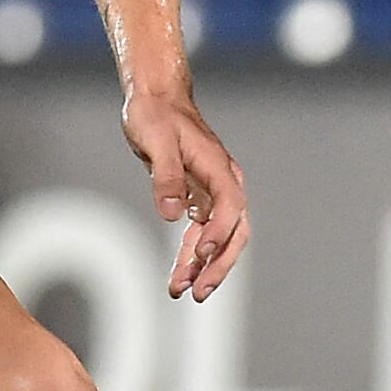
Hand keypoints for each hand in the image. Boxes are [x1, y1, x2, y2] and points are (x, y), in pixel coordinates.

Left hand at [122, 86, 249, 299]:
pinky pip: (201, 234)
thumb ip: (166, 177)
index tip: (201, 251)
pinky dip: (192, 256)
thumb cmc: (155, 115)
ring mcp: (213, 194)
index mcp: (219, 168)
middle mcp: (224, 183)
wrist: (156, 99)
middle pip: (234, 232)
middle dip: (219, 264)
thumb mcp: (156, 141)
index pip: (230, 207)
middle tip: (198, 292)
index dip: (219, 232)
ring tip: (181, 291)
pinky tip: (178, 275)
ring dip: (204, 266)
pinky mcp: (199, 199)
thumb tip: (172, 214)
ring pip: (220, 239)